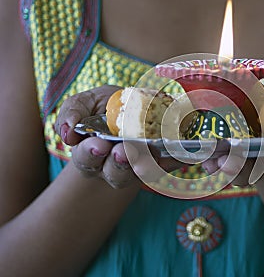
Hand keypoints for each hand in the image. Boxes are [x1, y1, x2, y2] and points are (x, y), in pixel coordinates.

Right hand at [55, 86, 182, 187]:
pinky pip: (170, 165)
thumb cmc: (105, 108)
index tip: (99, 145)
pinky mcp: (162, 162)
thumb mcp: (87, 103)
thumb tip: (66, 129)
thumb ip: (73, 111)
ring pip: (142, 173)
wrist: (134, 108)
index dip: (91, 154)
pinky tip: (184, 153)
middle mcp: (115, 165)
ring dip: (147, 164)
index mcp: (92, 152)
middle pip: (115, 174)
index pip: (87, 159)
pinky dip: (176, 160)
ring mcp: (140, 166)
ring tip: (151, 151)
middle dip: (119, 163)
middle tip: (123, 151)